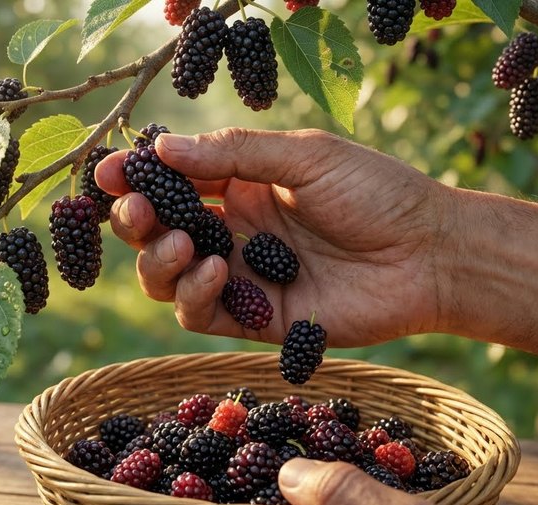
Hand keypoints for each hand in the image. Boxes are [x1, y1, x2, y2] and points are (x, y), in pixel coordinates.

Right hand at [95, 127, 453, 346]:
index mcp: (240, 185)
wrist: (429, 255)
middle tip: (136, 212)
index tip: (108, 174)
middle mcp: (233, 230)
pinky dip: (195, 294)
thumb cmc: (376, 194)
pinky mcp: (257, 319)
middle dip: (136, 222)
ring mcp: (242, 276)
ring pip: (168, 278)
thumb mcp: (303, 157)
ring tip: (182, 245)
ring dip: (159, 261)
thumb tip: (162, 151)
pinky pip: (202, 314)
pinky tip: (218, 270)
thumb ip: (233, 155)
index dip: (134, 179)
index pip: (171, 182)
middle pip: (158, 232)